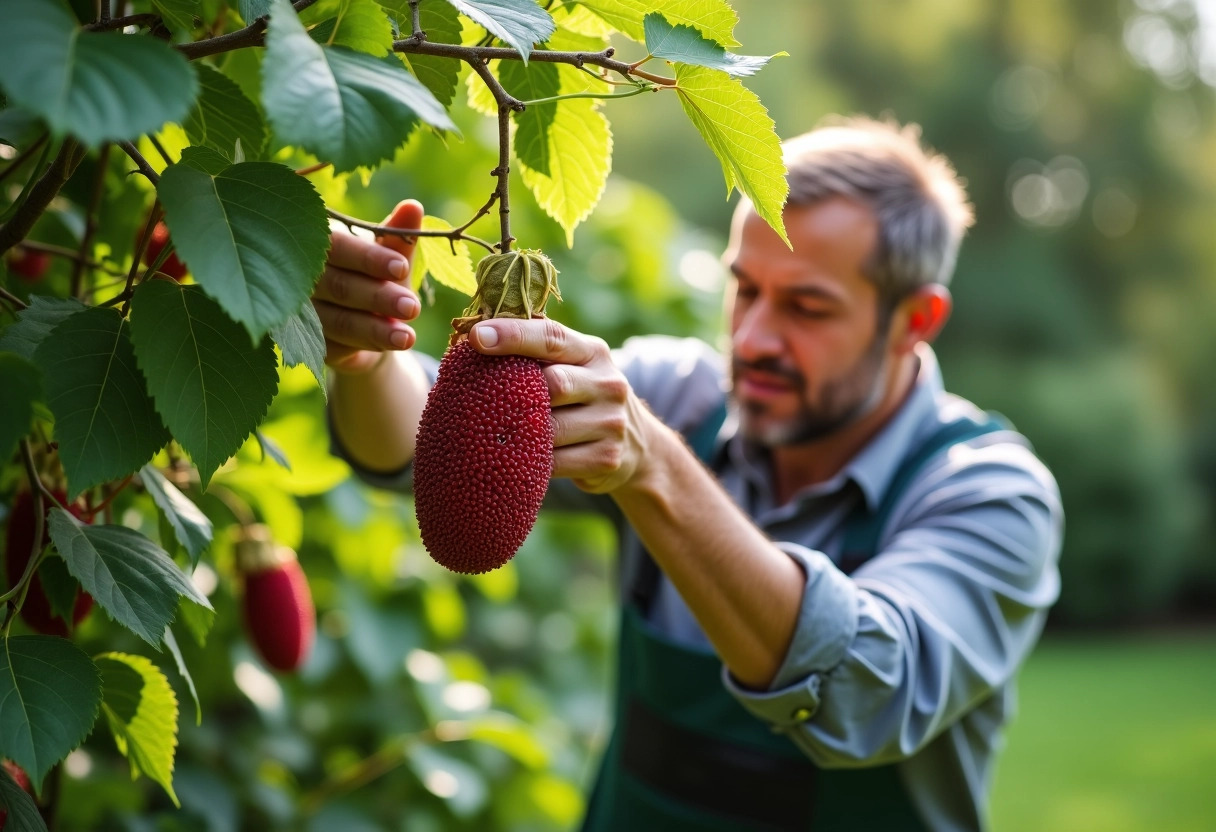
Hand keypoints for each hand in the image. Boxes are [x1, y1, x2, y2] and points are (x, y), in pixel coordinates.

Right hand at [314, 200, 423, 374]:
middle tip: (412, 306)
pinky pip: (336, 347)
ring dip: (376, 329)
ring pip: (339, 321)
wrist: (368, 327)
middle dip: (379, 297)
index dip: (369, 258)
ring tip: (407, 337)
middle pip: (340, 287)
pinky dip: (365, 346)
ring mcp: (303, 313)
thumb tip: (413, 206)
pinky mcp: (310, 344)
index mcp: (319, 244)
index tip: (402, 267)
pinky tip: (390, 346)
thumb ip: (398, 237)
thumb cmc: (377, 280)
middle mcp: (303, 277)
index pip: (338, 247)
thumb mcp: (391, 260)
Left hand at [469, 317, 654, 493]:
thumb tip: (471, 334)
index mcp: (592, 352)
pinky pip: (556, 463)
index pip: (551, 338)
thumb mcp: (570, 366)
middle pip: (555, 384)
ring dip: (519, 434)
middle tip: (482, 402)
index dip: (514, 335)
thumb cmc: (582, 397)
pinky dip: (531, 463)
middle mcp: (608, 383)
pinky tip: (515, 461)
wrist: (636, 445)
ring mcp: (611, 422)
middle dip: (518, 394)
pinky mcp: (607, 458)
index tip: (476, 337)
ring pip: (552, 429)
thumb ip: (535, 352)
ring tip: (490, 435)